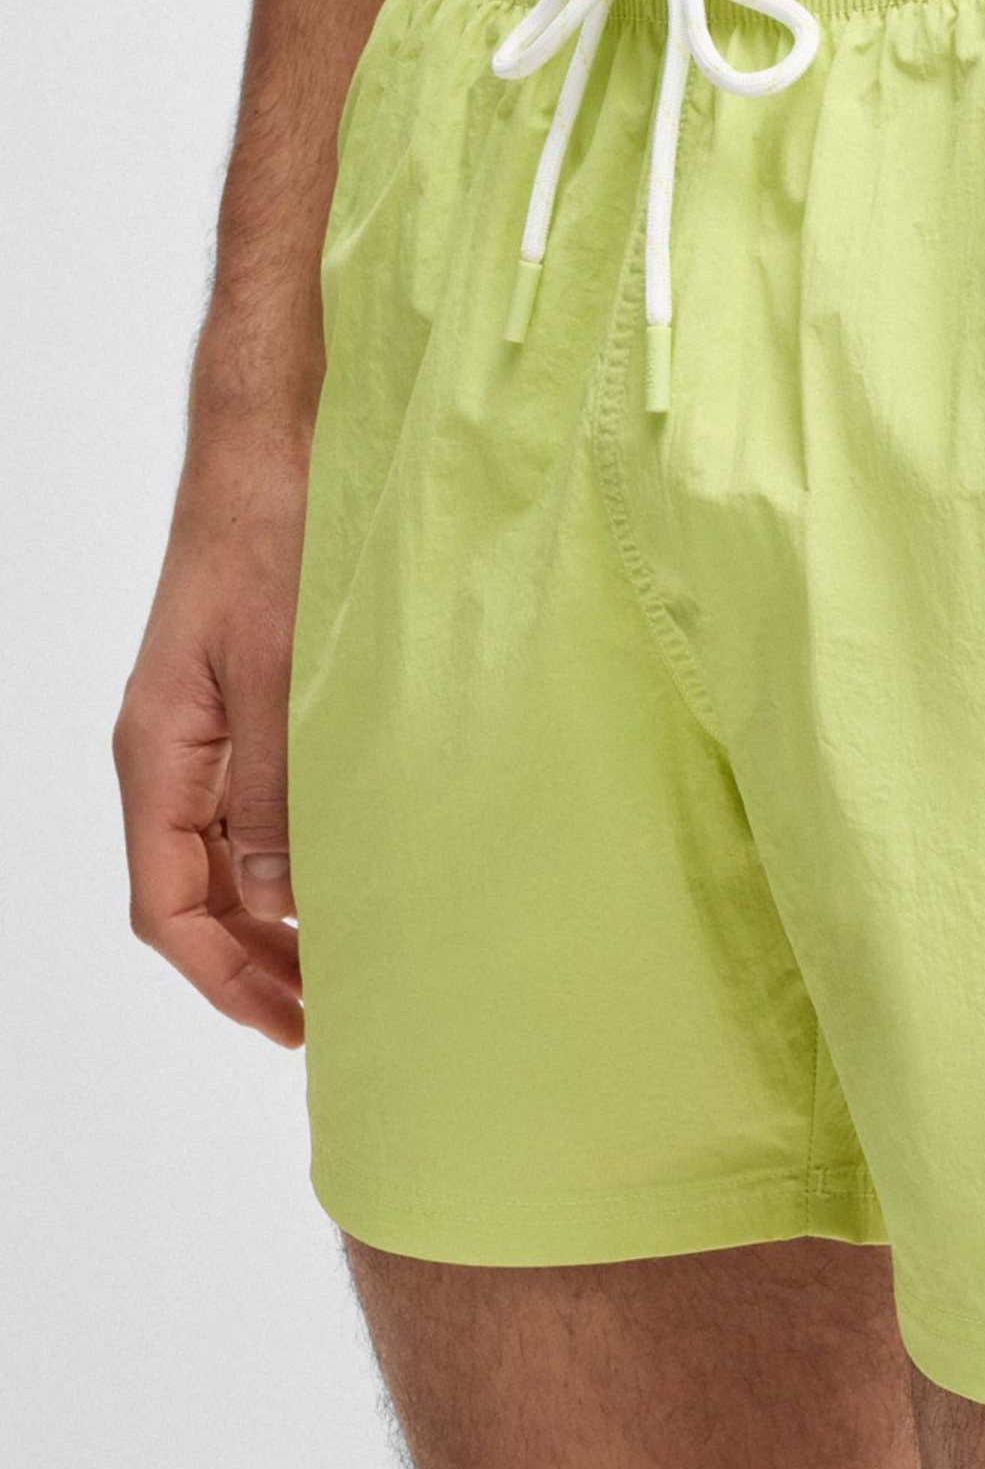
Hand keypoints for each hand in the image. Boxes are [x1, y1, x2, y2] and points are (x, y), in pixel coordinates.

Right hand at [113, 421, 308, 1046]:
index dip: (224, 976)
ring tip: (341, 964)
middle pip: (190, 892)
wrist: (272, 443)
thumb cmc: (272, 537)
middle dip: (251, 964)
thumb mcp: (283, 670)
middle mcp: (169, 748)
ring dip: (271, 917)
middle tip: (328, 1016)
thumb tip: (287, 898)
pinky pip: (249, 804)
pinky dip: (288, 855)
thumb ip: (280, 786)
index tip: (290, 1025)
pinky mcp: (240, 698)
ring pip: (220, 855)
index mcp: (158, 751)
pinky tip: (343, 871)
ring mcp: (201, 725)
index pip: (168, 905)